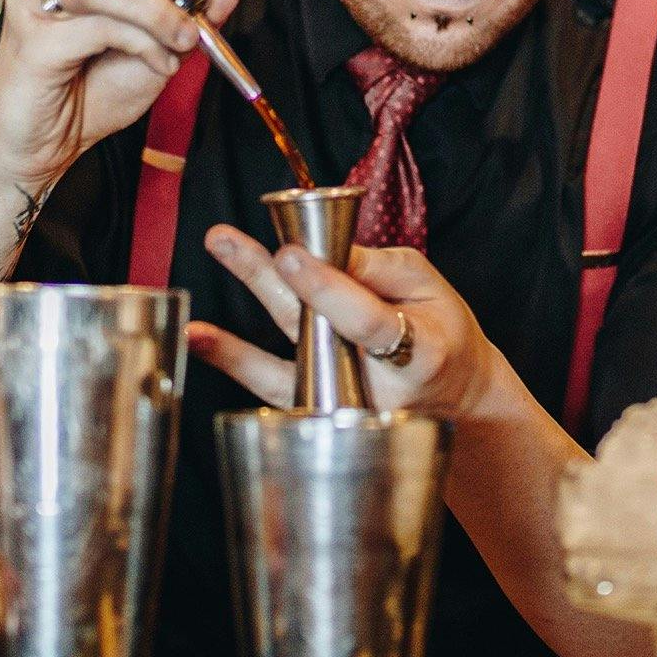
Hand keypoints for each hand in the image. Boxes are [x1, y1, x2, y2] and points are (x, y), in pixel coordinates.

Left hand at [189, 227, 497, 422]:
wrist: (458, 403)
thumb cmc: (445, 335)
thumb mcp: (433, 288)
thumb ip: (379, 266)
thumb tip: (323, 245)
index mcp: (418, 353)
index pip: (365, 320)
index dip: (325, 288)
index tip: (289, 252)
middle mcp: (377, 388)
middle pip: (314, 333)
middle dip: (268, 284)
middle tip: (226, 243)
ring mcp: (346, 407)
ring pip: (285, 369)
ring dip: (235, 342)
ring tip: (197, 318)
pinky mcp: (322, 414)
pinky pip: (273, 390)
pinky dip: (235, 362)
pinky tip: (202, 340)